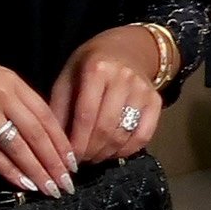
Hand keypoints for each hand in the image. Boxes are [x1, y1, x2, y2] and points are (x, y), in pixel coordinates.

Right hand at [0, 36, 78, 193]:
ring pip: (18, 145)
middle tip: (66, 185)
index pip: (47, 116)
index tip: (73, 164)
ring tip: (49, 189)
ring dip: (36, 170)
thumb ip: (12, 99)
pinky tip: (21, 183)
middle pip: (38, 134)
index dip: (62, 142)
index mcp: (13, 82)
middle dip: (55, 162)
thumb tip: (32, 129)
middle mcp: (3, 94)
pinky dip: (9, 169)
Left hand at [52, 23, 168, 162]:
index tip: (68, 158)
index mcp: (96, 69)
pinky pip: (143, 136)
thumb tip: (54, 145)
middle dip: (90, 151)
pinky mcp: (156, 101)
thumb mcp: (67, 78)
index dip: (76, 143)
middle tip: (80, 160)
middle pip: (106, 128)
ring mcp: (142, 90)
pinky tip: (112, 152)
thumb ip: (59, 109)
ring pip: (123, 135)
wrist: (126, 48)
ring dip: (105, 153)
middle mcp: (123, 78)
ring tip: (93, 156)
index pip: (85, 115)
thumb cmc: (89, 66)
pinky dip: (127, 151)